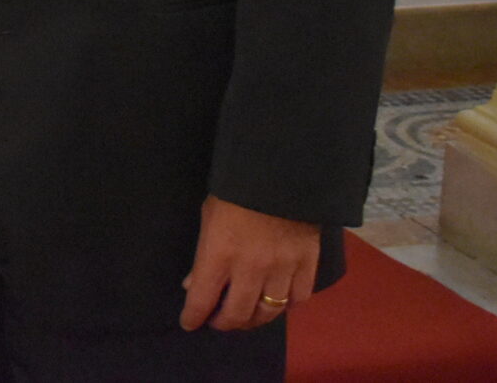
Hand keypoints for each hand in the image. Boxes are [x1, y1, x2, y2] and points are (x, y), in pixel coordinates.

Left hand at [180, 195, 318, 331]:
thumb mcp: (208, 218)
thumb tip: (193, 284)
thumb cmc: (235, 191)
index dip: (193, 316)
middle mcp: (250, 268)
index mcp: (219, 254)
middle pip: (237, 314)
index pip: (202, 298)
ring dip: (255, 319)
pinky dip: (288, 305)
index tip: (189, 323)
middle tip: (219, 321)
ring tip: (246, 316)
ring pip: (270, 312)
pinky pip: (299, 298)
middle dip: (224, 323)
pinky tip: (279, 301)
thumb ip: (203, 256)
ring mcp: (282, 269)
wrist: (280, 173)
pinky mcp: (307, 264)